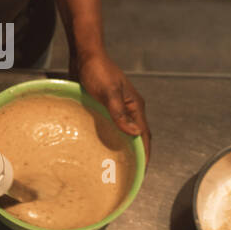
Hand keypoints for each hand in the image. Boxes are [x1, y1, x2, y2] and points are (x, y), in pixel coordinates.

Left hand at [70, 50, 150, 165]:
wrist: (86, 55)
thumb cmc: (97, 72)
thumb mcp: (109, 94)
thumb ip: (121, 114)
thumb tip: (136, 134)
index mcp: (136, 107)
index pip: (144, 136)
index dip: (145, 155)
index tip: (142, 172)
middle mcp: (131, 108)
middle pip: (138, 136)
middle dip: (138, 155)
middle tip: (131, 174)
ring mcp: (119, 107)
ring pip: (126, 132)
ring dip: (126, 147)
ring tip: (119, 165)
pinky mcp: (107, 105)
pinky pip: (114, 126)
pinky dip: (114, 138)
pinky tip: (104, 146)